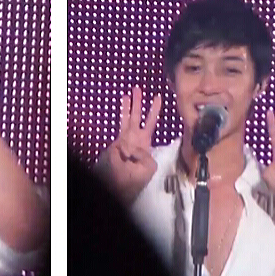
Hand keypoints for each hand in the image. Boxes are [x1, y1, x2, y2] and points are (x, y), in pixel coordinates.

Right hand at [100, 86, 160, 206]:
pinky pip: (120, 130)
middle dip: (140, 103)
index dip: (154, 110)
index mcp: (146, 143)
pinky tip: (123, 105)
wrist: (123, 186)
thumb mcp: (149, 168)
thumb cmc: (136, 180)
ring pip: (127, 119)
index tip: (158, 98)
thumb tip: (130, 146)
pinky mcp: (117, 143)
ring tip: (129, 93)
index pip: (151, 123)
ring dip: (128, 106)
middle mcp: (136, 138)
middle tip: (139, 89)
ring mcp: (125, 140)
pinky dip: (123, 120)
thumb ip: (144, 155)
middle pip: (139, 117)